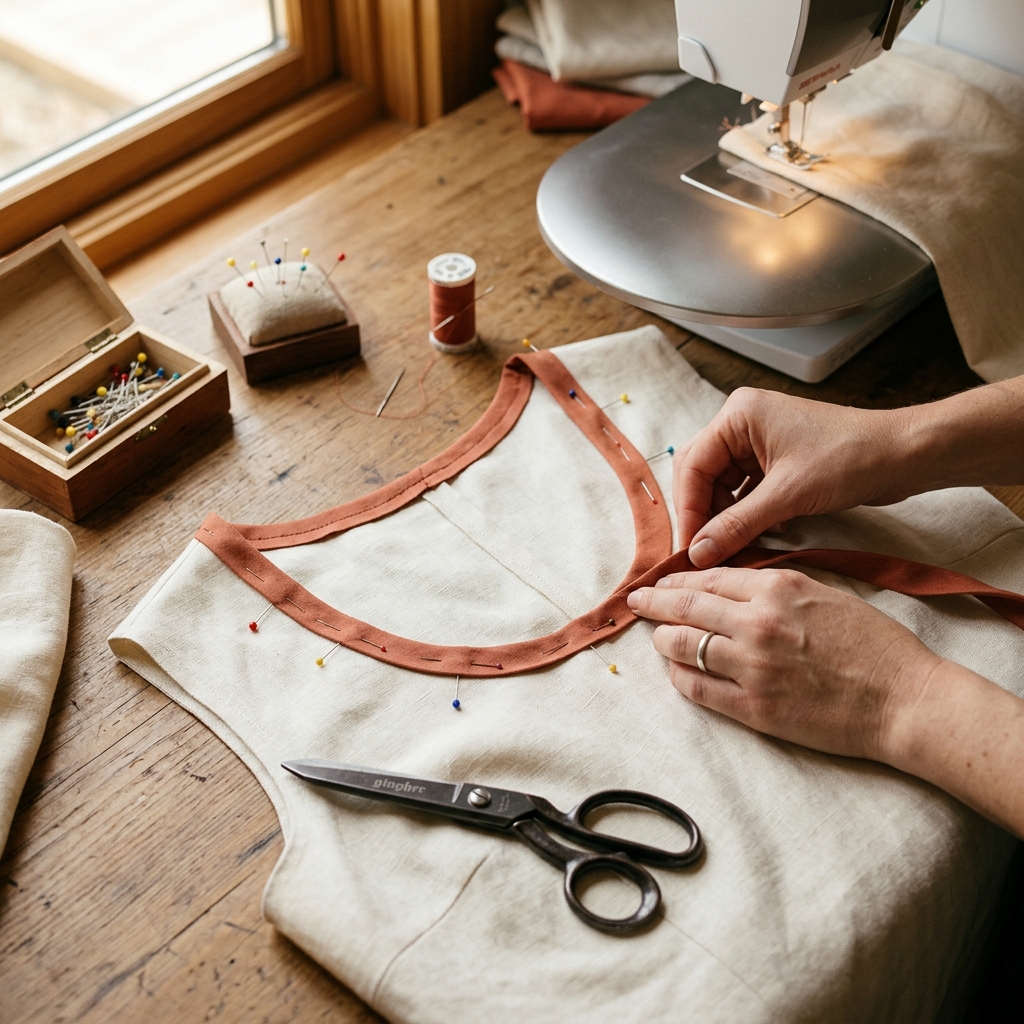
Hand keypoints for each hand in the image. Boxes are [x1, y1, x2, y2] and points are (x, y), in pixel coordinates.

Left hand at [627, 566, 939, 761]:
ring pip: (682, 646)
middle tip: (637, 602)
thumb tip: (733, 586)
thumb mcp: (826, 593)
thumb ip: (776, 587)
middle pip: (685, 607)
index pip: (709, 577)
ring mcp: (751, 667)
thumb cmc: (875, 645)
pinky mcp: (753, 708)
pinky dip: (680, 676)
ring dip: (663, 639)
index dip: (677, 579)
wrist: (904, 700)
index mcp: (778, 588)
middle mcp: (757, 623)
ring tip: (657, 637)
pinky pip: (697, 688)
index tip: (662, 581)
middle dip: (654, 603)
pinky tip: (677, 671)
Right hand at [674, 388, 913, 567]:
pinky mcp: (778, 461)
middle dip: (703, 514)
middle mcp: (743, 424)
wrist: (906, 455)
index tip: (689, 549)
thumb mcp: (787, 496)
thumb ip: (736, 525)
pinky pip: (747, 491)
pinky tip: (762, 534)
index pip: (693, 466)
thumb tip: (698, 554)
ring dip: (726, 518)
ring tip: (732, 548)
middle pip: (702, 474)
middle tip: (701, 553)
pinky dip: (748, 515)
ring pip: (724, 486)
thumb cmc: (850, 458)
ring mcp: (760, 442)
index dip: (688, 511)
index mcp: (738, 416)